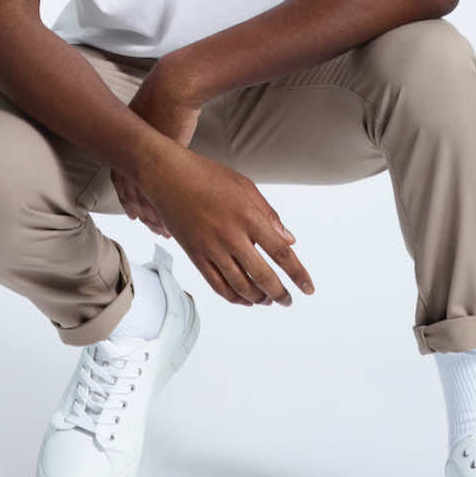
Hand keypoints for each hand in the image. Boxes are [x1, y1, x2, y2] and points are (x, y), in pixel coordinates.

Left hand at [111, 60, 201, 239]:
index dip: (127, 197)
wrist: (175, 85)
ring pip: (144, 193)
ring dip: (152, 213)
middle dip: (139, 210)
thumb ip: (154, 134)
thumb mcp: (155, 118)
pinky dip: (164, 206)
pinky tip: (173, 217)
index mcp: (126, 142)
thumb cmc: (170, 95)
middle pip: (130, 189)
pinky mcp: (161, 158)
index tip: (134, 214)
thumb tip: (160, 142)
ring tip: (163, 229)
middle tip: (147, 226)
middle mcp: (130, 151)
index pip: (121, 178)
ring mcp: (144, 155)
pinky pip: (159, 189)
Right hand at [138, 148, 315, 308]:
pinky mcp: (195, 255)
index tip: (308, 289)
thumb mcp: (245, 186)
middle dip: (280, 294)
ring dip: (258, 298)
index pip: (281, 253)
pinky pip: (217, 285)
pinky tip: (244, 299)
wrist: (167, 175)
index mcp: (248, 216)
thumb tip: (290, 240)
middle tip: (288, 301)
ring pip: (240, 286)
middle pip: (263, 276)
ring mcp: (211, 248)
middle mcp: (231, 235)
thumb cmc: (207, 175)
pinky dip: (234, 297)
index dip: (298, 274)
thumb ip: (269, 215)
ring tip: (268, 301)